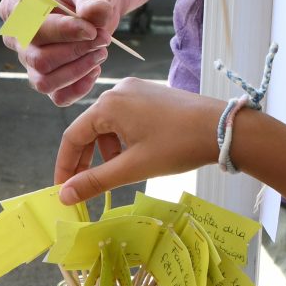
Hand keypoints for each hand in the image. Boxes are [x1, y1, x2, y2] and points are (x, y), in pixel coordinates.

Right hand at [0, 0, 123, 105]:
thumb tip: (95, 17)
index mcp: (15, 7)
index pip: (31, 29)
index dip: (63, 33)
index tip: (92, 29)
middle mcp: (17, 37)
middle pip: (38, 59)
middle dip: (75, 52)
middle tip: (103, 38)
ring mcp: (30, 60)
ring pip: (44, 82)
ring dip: (78, 71)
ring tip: (101, 51)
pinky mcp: (49, 76)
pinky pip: (58, 96)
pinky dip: (79, 89)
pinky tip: (95, 69)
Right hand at [52, 78, 226, 202]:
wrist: (222, 128)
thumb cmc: (177, 146)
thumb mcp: (133, 168)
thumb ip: (95, 181)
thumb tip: (64, 196)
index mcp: (108, 105)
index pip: (72, 136)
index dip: (65, 166)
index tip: (63, 190)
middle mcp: (118, 91)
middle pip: (89, 129)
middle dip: (84, 160)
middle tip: (83, 187)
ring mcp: (136, 90)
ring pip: (108, 125)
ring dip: (106, 151)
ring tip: (117, 172)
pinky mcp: (151, 94)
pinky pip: (125, 117)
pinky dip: (122, 140)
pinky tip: (135, 155)